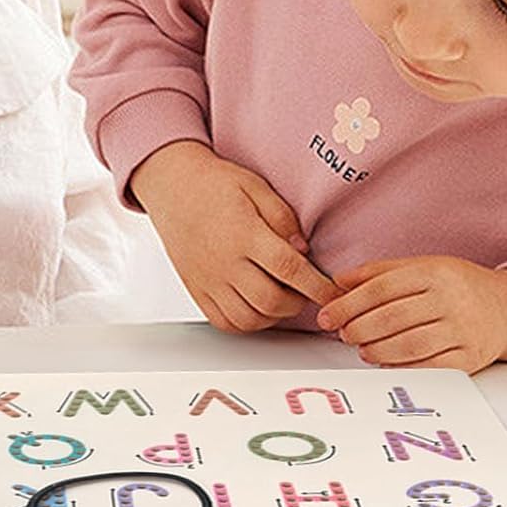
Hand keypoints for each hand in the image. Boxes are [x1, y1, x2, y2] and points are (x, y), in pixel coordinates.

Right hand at [129, 140, 338, 332]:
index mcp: (243, 233)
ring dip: (275, 315)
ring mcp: (208, 279)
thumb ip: (283, 218)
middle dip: (299, 303)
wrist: (171, 186)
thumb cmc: (214, 183)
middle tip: (307, 291)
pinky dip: (247, 323)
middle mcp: (224, 261)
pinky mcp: (197, 289)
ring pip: (249, 319)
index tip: (335, 293)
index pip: (289, 269)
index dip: (318, 286)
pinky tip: (258, 308)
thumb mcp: (255, 186)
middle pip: (271, 300)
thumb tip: (303, 250)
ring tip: (283, 298)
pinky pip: (225, 322)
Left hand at [316, 258, 506, 373]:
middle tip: (343, 334)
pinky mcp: (471, 359)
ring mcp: (462, 330)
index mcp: (434, 272)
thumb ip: (380, 272)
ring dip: (376, 350)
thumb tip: (338, 282)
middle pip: (392, 318)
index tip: (328, 315)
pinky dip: (401, 367)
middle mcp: (450, 299)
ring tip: (362, 349)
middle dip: (358, 328)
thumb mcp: (422, 266)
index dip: (349, 304)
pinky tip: (386, 363)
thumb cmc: (457, 286)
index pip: (381, 288)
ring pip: (408, 345)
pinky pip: (429, 368)